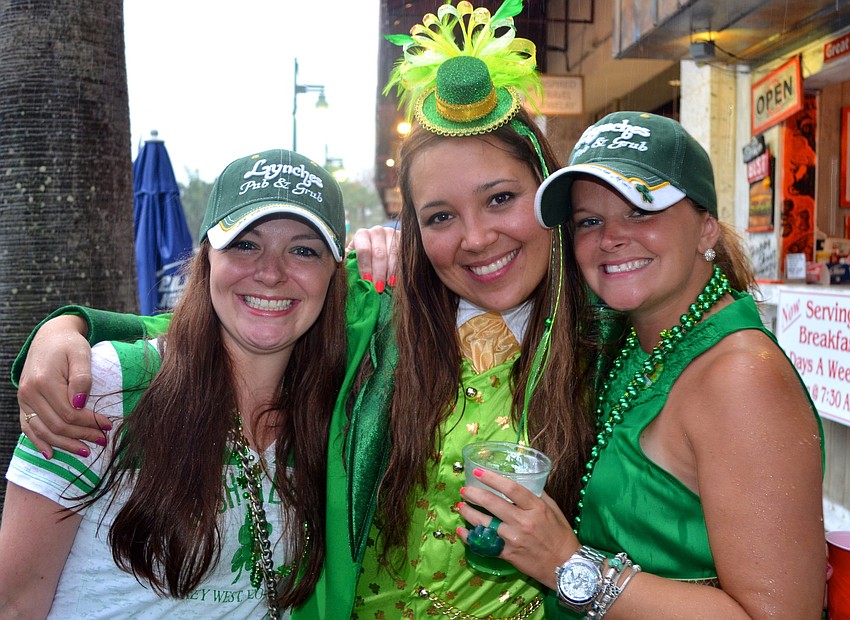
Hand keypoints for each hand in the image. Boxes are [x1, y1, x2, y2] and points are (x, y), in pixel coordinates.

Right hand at [17, 315, 109, 458]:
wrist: (50, 337)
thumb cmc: (69, 345)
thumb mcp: (81, 354)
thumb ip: (82, 378)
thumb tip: (81, 404)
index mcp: (44, 381)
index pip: (69, 413)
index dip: (90, 423)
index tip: (109, 425)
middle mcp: (29, 392)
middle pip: (57, 425)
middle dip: (81, 436)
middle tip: (102, 440)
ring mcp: (23, 399)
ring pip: (43, 431)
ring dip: (65, 445)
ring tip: (86, 452)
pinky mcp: (23, 403)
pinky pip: (28, 427)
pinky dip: (39, 442)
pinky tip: (51, 454)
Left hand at [347, 224, 399, 292]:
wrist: (379, 251)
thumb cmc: (363, 260)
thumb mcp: (353, 260)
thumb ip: (349, 265)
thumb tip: (344, 275)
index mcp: (361, 235)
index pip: (364, 250)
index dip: (365, 267)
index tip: (367, 281)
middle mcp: (377, 232)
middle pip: (379, 253)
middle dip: (378, 272)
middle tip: (378, 288)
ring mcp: (392, 234)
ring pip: (393, 253)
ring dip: (391, 271)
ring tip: (389, 285)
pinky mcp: (403, 239)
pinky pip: (403, 253)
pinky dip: (400, 267)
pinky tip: (398, 278)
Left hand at [457, 467, 577, 588]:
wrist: (566, 566)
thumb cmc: (560, 536)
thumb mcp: (553, 510)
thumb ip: (538, 495)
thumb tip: (524, 480)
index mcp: (536, 508)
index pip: (511, 488)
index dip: (492, 479)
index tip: (478, 472)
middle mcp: (523, 521)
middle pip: (493, 503)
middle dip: (474, 494)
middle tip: (465, 490)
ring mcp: (514, 539)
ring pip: (485, 523)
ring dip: (469, 513)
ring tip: (460, 506)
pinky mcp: (508, 554)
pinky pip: (485, 544)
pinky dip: (471, 538)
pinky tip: (462, 531)